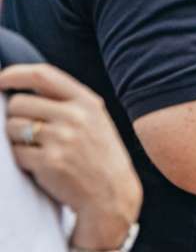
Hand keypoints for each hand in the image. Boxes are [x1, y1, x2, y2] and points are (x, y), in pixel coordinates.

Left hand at [1, 64, 140, 248]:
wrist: (112, 192)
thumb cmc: (98, 154)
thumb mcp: (94, 119)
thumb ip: (66, 101)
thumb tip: (22, 89)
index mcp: (87, 102)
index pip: (42, 75)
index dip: (14, 74)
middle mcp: (75, 116)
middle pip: (19, 103)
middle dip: (14, 116)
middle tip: (26, 130)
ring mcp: (62, 139)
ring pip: (12, 127)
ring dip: (16, 138)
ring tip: (38, 148)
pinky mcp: (49, 162)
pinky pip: (16, 153)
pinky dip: (23, 159)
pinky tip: (41, 164)